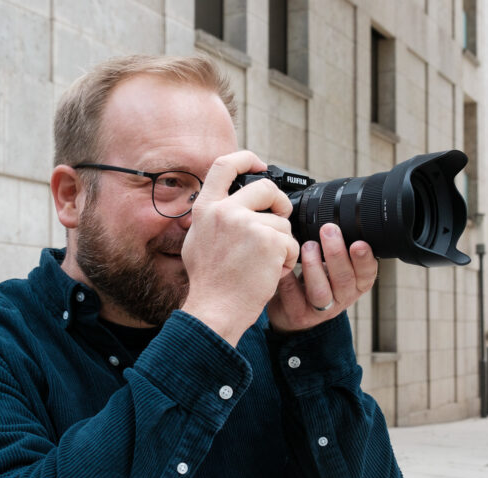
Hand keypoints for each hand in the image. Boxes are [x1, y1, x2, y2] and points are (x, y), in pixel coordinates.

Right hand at [180, 151, 299, 345]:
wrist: (216, 308)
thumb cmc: (209, 282)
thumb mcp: (197, 240)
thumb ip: (213, 218)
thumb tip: (227, 202)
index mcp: (205, 208)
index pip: (224, 165)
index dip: (245, 159)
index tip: (259, 165)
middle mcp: (224, 210)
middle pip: (265, 188)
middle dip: (279, 204)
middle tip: (281, 219)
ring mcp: (247, 223)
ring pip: (282, 223)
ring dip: (281, 244)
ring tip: (264, 264)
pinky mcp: (268, 240)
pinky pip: (290, 243)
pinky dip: (286, 260)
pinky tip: (270, 273)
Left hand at [267, 223, 377, 332]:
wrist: (292, 311)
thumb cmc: (316, 281)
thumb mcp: (333, 266)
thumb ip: (337, 248)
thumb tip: (336, 215)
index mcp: (354, 284)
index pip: (367, 274)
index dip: (365, 260)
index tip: (359, 243)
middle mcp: (341, 298)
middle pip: (344, 280)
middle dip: (337, 253)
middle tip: (329, 230)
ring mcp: (320, 310)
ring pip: (321, 292)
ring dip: (314, 266)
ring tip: (308, 246)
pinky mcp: (298, 315)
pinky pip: (293, 296)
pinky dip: (289, 278)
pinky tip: (285, 262)